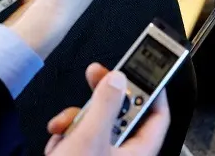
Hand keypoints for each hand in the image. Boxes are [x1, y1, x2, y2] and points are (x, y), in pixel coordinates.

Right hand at [44, 63, 169, 154]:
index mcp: (139, 151)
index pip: (158, 115)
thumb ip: (105, 104)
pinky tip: (56, 148)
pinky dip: (65, 140)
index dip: (153, 89)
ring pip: (95, 126)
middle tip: (94, 74)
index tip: (142, 67)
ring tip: (62, 130)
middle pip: (122, 115)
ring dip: (76, 123)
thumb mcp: (90, 138)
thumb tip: (119, 78)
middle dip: (101, 100)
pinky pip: (78, 141)